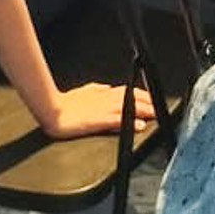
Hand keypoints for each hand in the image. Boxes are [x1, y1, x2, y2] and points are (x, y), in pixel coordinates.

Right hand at [37, 81, 157, 138]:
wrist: (53, 111)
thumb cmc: (66, 104)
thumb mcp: (85, 92)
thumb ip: (98, 90)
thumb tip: (107, 88)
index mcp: (104, 93)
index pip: (129, 91)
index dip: (143, 95)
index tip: (153, 98)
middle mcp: (107, 99)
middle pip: (134, 98)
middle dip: (149, 102)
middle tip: (161, 108)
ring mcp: (104, 109)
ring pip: (130, 107)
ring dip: (145, 111)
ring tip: (156, 115)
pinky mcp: (99, 121)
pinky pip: (119, 121)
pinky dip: (130, 122)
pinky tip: (139, 125)